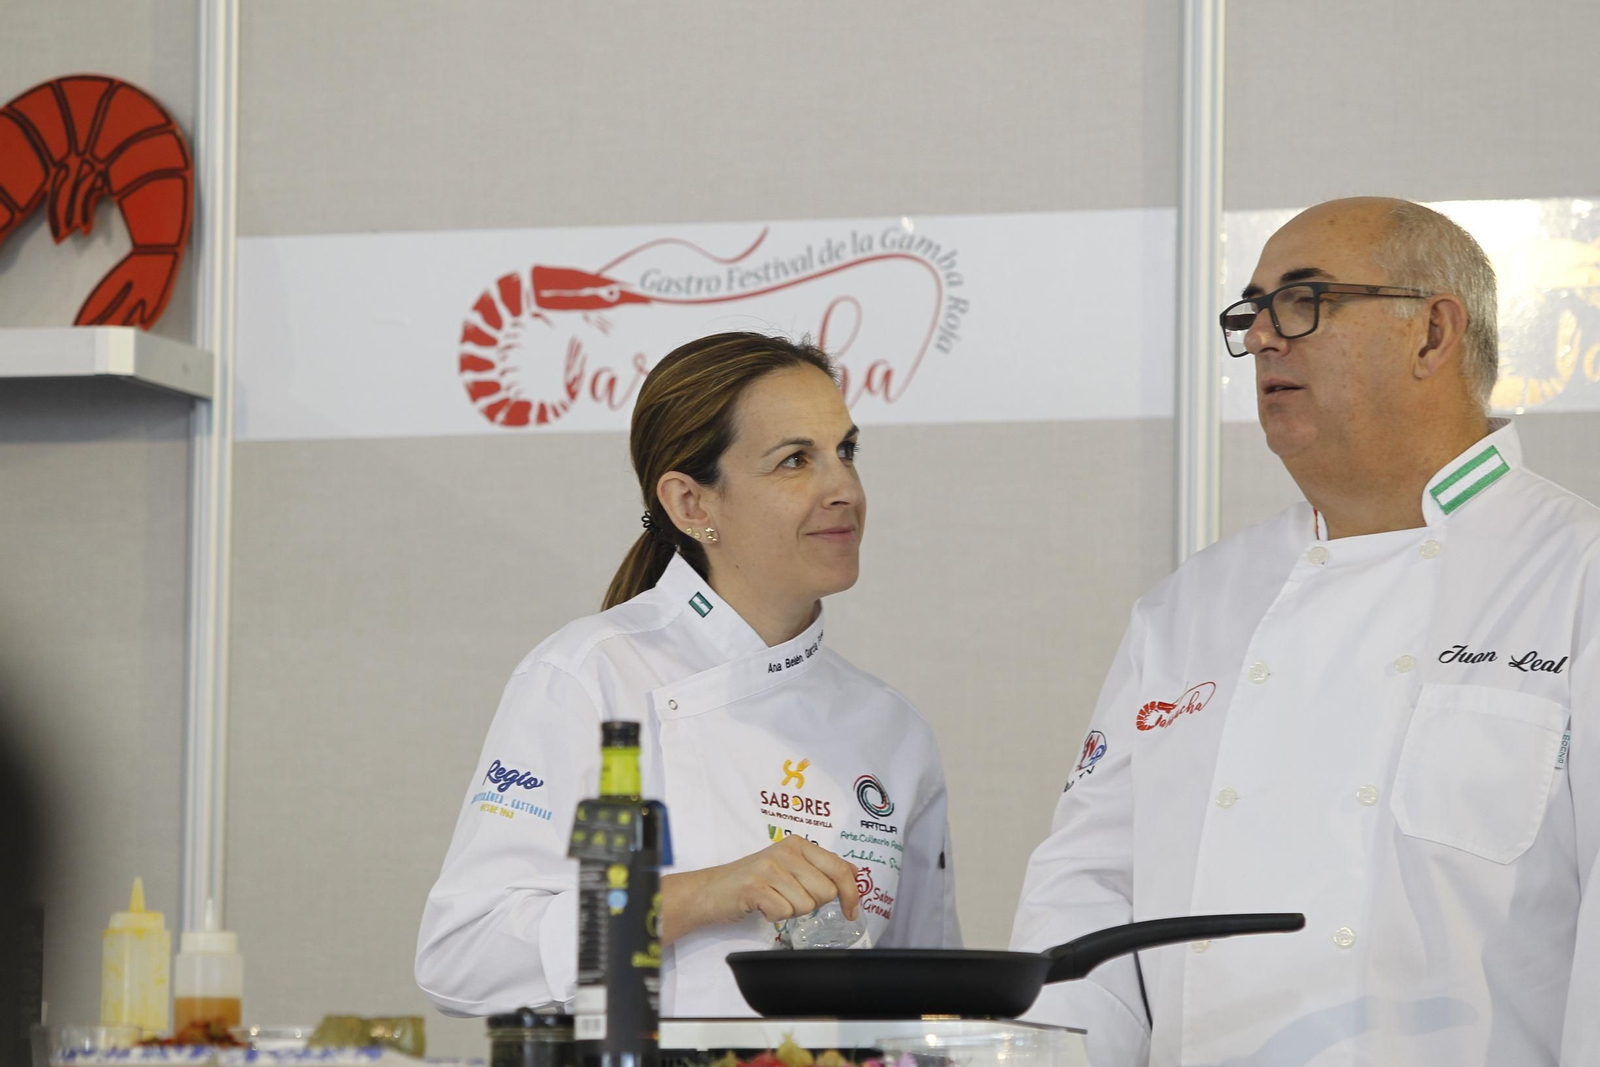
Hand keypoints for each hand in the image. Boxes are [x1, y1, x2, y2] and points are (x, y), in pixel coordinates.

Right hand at [660, 837, 861, 944]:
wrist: (710, 890)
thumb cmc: (753, 881)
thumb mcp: (790, 867)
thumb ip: (821, 868)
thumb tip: (855, 873)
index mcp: (798, 844)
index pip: (839, 868)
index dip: (851, 893)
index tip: (851, 911)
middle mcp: (786, 851)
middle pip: (825, 891)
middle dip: (811, 904)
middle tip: (788, 898)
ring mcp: (769, 867)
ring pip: (806, 905)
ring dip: (791, 911)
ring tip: (773, 900)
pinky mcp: (755, 886)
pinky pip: (783, 912)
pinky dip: (774, 917)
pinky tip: (762, 907)